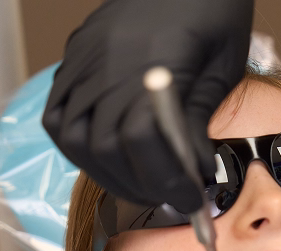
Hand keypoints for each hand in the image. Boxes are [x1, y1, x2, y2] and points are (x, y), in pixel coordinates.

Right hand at [43, 0, 252, 210]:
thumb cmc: (212, 14)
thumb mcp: (221, 70)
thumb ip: (199, 122)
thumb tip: (194, 174)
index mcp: (152, 62)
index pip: (141, 139)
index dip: (166, 180)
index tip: (191, 201)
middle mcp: (108, 63)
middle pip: (106, 146)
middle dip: (140, 185)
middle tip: (172, 199)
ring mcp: (84, 60)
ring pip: (75, 138)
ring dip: (107, 173)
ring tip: (143, 185)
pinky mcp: (74, 59)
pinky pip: (59, 116)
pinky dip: (80, 147)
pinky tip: (112, 157)